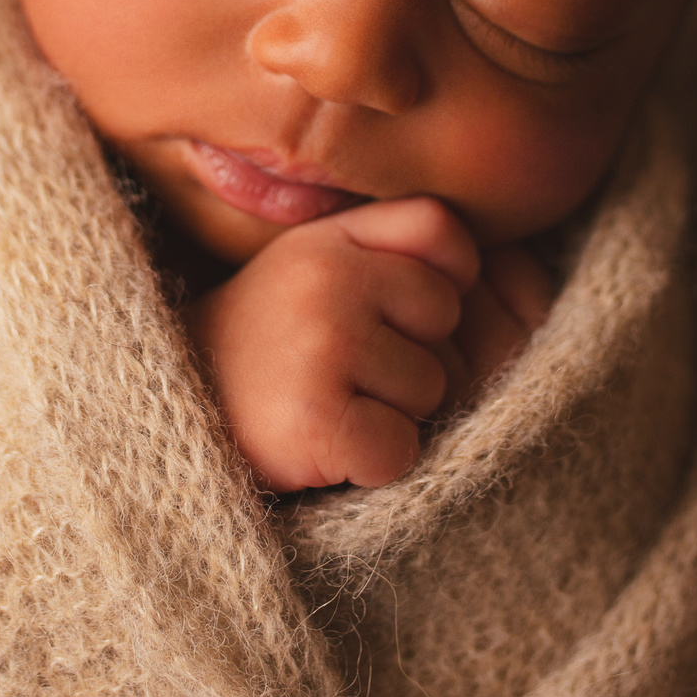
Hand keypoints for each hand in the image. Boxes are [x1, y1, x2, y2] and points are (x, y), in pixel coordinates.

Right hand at [182, 198, 553, 490]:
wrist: (162, 422)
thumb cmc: (269, 355)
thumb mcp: (327, 277)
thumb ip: (414, 259)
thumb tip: (535, 291)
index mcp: (330, 235)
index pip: (445, 233)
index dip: (440, 282)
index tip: (390, 317)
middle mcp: (325, 275)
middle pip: (449, 320)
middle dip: (415, 362)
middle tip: (342, 375)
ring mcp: (321, 342)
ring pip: (435, 390)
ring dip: (395, 416)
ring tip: (327, 407)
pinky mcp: (316, 417)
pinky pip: (402, 449)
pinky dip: (372, 463)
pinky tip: (321, 447)